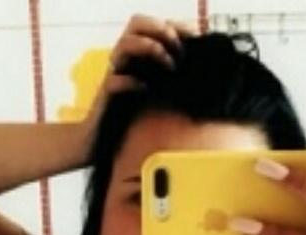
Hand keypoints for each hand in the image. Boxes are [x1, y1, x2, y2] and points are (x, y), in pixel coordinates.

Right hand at [82, 13, 198, 137]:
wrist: (108, 140)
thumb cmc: (136, 116)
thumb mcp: (162, 91)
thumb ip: (174, 75)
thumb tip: (198, 66)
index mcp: (139, 53)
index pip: (154, 24)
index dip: (174, 25)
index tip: (193, 36)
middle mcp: (126, 57)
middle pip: (136, 23)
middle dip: (159, 29)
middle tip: (177, 48)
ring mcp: (116, 73)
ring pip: (124, 44)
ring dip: (149, 48)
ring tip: (168, 66)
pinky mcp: (107, 94)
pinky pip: (113, 81)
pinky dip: (130, 82)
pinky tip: (145, 89)